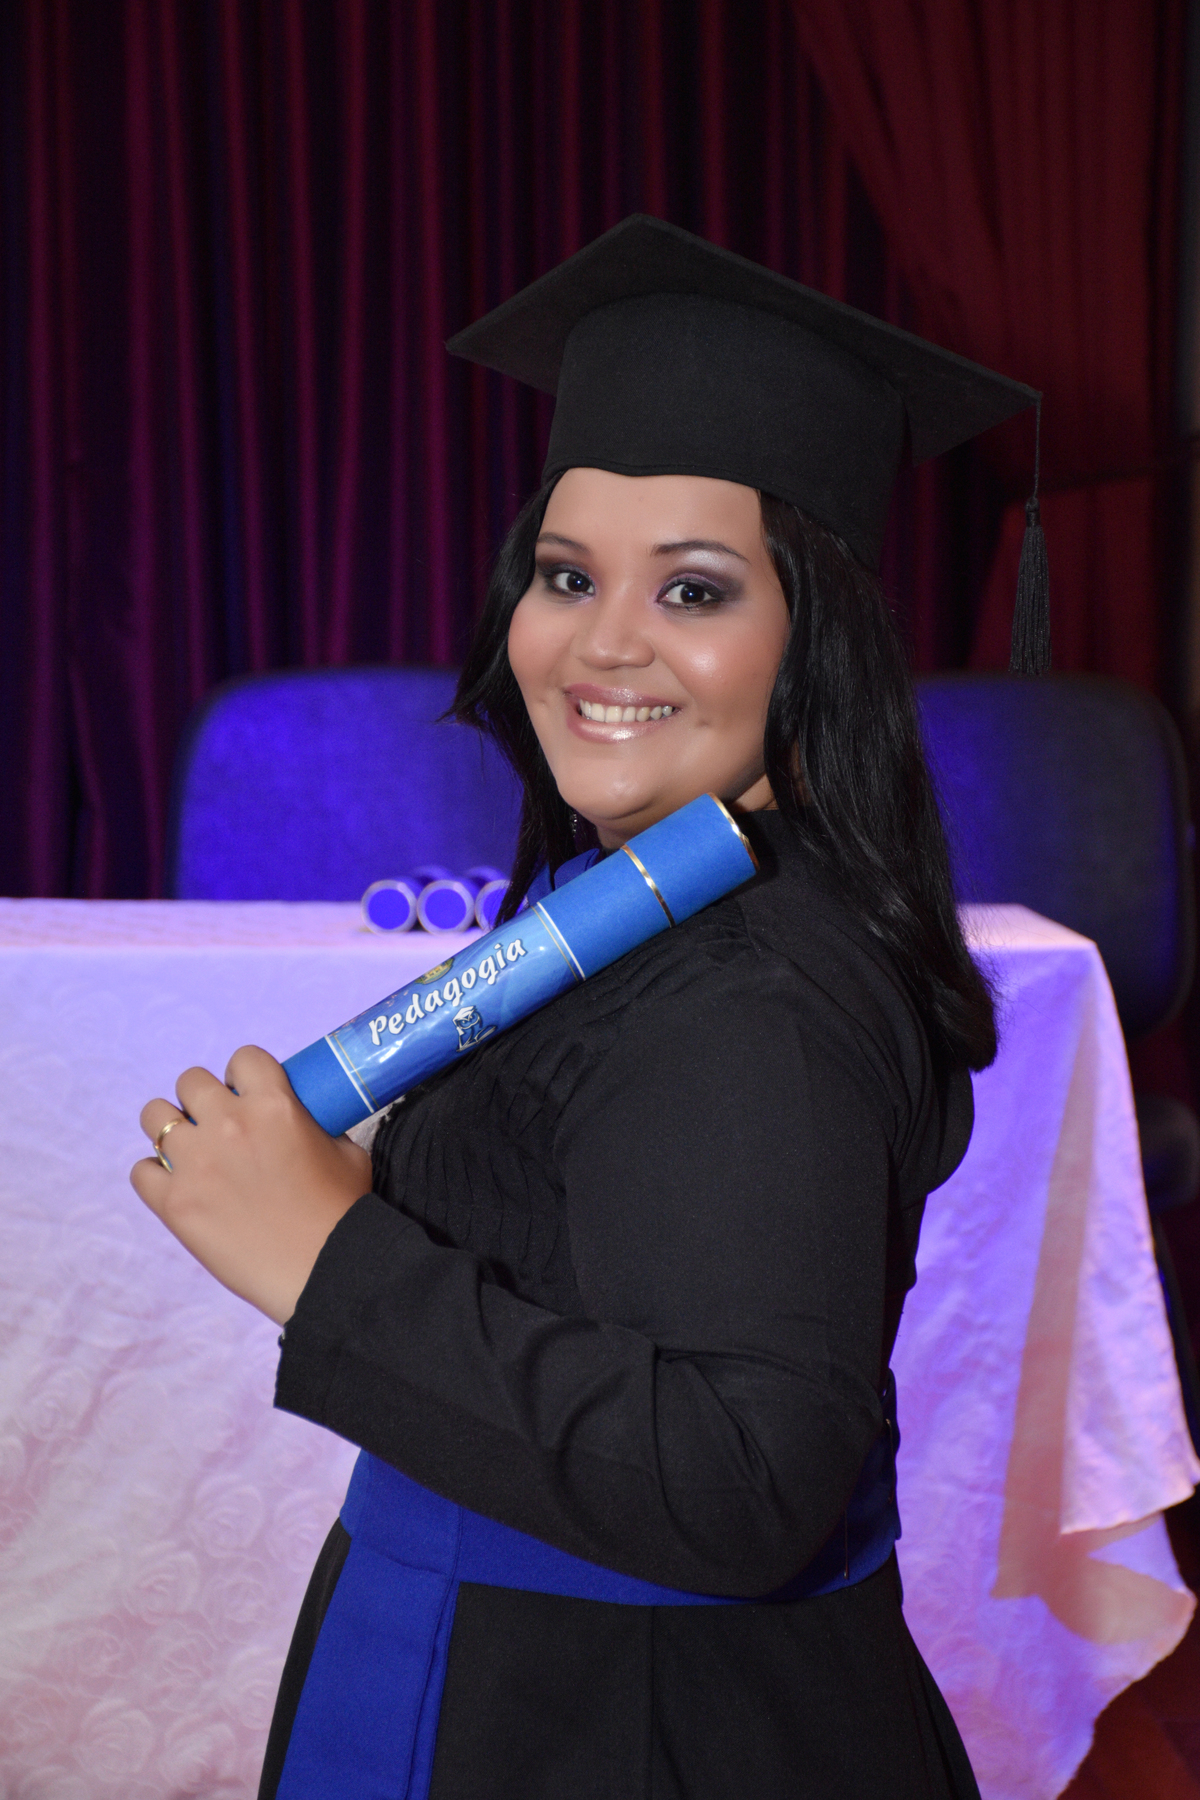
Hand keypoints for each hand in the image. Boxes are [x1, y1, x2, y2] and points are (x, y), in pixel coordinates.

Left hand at [131, 1045, 372, 1324]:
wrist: (324, 1271)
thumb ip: (317, 1126)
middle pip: (190, 1081)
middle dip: (203, 1100)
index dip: (244, 1076)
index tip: (247, 1096)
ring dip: (170, 1128)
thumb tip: (303, 1123)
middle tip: (218, 1127)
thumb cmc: (342, 1212)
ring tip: (189, 1150)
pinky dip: (156, 1176)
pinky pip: (141, 1171)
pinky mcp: (174, 1203)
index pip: (243, 1058)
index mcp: (274, 1104)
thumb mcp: (347, 1152)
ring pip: (154, 1116)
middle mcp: (229, 1124)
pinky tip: (178, 1187)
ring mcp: (196, 1162)